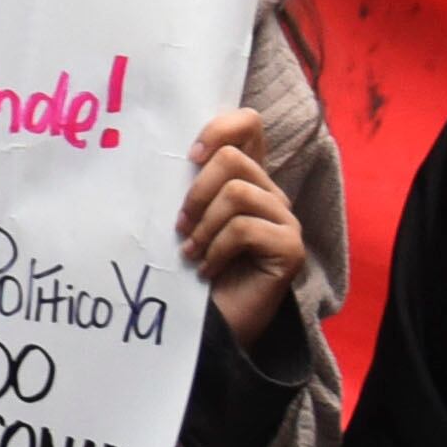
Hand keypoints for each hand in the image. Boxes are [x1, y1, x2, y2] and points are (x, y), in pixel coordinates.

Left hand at [180, 108, 308, 350]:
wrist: (210, 322)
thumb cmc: (192, 265)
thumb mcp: (185, 215)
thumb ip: (186, 182)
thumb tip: (157, 147)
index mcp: (246, 177)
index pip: (248, 123)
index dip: (219, 128)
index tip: (190, 157)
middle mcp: (270, 192)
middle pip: (232, 159)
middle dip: (196, 191)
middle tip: (181, 225)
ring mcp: (284, 220)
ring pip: (237, 193)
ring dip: (203, 225)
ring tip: (191, 251)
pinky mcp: (290, 247)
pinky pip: (244, 229)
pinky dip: (216, 249)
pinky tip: (207, 269)